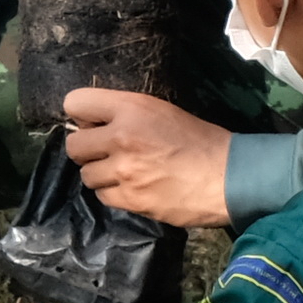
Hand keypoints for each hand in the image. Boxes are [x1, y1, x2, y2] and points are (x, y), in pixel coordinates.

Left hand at [56, 87, 236, 227]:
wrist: (228, 177)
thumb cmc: (201, 140)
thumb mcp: (163, 111)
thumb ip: (126, 114)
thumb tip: (94, 125)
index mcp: (131, 108)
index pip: (74, 103)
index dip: (82, 115)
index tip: (94, 124)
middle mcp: (121, 137)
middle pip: (74, 146)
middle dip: (88, 150)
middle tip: (108, 152)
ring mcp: (124, 172)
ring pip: (86, 175)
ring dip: (102, 175)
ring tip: (126, 173)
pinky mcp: (130, 200)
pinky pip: (102, 196)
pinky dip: (114, 193)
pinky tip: (134, 189)